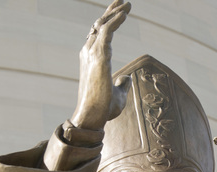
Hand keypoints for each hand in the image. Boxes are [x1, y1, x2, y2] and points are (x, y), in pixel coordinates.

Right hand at [70, 0, 131, 130]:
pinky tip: (124, 14)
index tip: (119, 12)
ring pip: (102, 25)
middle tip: (124, 2)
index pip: (99, 34)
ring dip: (115, 13)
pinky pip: (107, 32)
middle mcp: (89, 52)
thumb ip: (122, 84)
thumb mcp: (118, 94)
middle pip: (99, 25)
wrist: (93, 116)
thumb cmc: (103, 108)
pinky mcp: (98, 56)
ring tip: (127, 4)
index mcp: (92, 59)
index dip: (108, 21)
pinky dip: (115, 21)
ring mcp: (92, 53)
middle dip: (111, 12)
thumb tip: (127, 78)